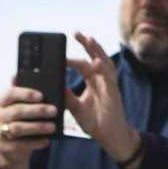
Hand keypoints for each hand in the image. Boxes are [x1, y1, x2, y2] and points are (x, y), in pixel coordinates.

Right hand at [0, 85, 56, 168]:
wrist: (11, 148)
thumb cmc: (20, 120)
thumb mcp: (20, 106)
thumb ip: (25, 92)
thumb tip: (28, 72)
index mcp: (1, 102)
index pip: (11, 93)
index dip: (26, 94)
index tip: (42, 96)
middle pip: (17, 111)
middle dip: (37, 110)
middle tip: (54, 110)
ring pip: (18, 128)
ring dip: (38, 127)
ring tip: (53, 127)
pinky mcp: (4, 147)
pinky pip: (20, 145)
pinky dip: (35, 142)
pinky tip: (46, 141)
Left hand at [65, 32, 139, 165]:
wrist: (109, 135)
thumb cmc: (95, 121)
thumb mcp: (75, 108)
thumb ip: (66, 96)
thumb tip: (53, 85)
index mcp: (93, 81)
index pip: (82, 63)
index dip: (72, 57)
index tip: (60, 51)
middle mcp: (102, 79)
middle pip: (94, 57)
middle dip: (87, 44)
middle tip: (76, 33)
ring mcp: (109, 84)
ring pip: (104, 62)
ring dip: (97, 51)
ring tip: (89, 39)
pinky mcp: (113, 92)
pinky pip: (109, 78)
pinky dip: (104, 68)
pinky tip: (97, 61)